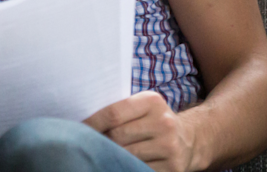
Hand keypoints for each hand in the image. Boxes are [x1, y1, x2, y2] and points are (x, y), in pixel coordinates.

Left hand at [83, 91, 202, 171]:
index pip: (113, 113)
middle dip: (100, 141)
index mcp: (152, 101)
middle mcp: (164, 122)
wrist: (190, 139)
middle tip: (85, 144)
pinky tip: (118, 165)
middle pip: (117, 136)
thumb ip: (119, 110)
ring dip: (110, 157)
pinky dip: (125, 168)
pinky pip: (139, 169)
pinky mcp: (172, 168)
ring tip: (100, 155)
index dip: (91, 123)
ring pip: (126, 155)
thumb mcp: (142, 107)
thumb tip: (82, 122)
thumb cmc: (154, 121)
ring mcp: (169, 147)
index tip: (76, 130)